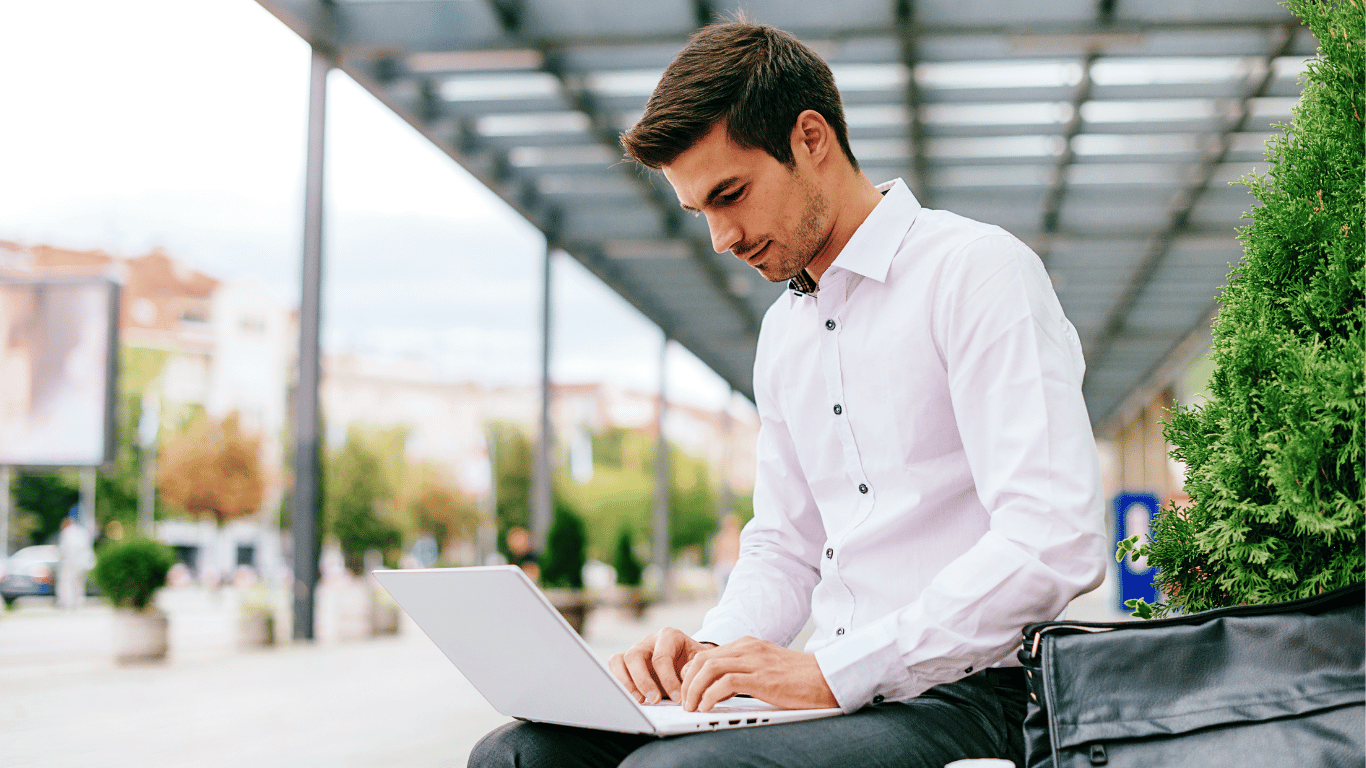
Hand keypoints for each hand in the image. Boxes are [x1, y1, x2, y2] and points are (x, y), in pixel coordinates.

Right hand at [608, 627, 711, 704]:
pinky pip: (614, 665)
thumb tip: (683, 675)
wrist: (691, 664)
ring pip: (621, 660)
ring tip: (640, 701)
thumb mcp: (700, 664)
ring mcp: (636, 649)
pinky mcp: (627, 661)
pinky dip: (618, 681)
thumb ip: (694, 667)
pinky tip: (631, 697)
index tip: (677, 699)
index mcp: (669, 636)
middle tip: (654, 700)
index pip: (662, 657)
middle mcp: (649, 640)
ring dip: (627, 683)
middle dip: (643, 681)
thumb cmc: (695, 663)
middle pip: (635, 655)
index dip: (668, 680)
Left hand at [679, 636, 838, 712]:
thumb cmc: (799, 679)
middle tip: (685, 702)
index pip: (707, 654)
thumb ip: (744, 672)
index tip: (688, 692)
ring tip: (693, 707)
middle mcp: (748, 648)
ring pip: (709, 668)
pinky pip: (725, 683)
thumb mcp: (765, 668)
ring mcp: (755, 661)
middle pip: (703, 659)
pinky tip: (708, 707)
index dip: (691, 674)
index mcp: (748, 645)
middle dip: (687, 682)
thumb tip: (719, 689)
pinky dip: (710, 696)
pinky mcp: (762, 678)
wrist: (826, 679)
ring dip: (694, 690)